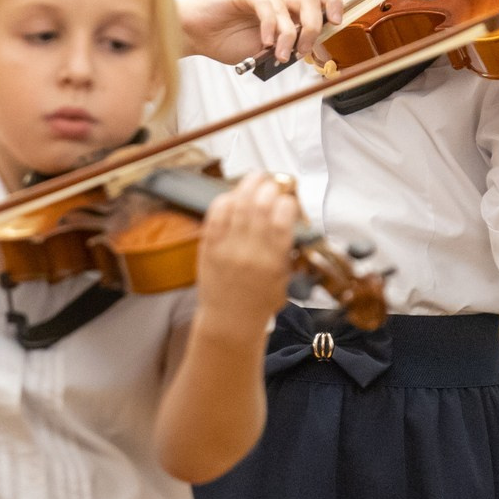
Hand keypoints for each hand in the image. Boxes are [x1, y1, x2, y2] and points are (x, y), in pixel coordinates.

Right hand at [178, 0, 342, 66]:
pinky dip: (270, 27)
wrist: (198, 36)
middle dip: (315, 28)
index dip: (335, 4)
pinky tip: (264, 42)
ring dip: (290, 35)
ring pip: (291, 5)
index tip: (337, 23)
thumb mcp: (267, 50)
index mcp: (289, 11)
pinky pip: (267, 6)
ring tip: (278, 54)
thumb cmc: (230, 42)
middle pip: (312, 1)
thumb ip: (288, 46)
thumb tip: (311, 49)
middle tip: (303, 51)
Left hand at [192, 172, 299, 332]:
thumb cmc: (260, 301)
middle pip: (261, 203)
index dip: (288, 201)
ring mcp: (227, 247)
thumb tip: (289, 215)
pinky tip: (233, 195)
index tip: (289, 201)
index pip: (283, 216)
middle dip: (270, 186)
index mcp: (274, 260)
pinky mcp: (209, 246)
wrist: (230, 321)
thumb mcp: (285, 277)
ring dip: (249, 184)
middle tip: (274, 185)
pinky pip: (215, 213)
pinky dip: (225, 199)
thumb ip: (287, 247)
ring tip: (256, 178)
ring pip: (238, 202)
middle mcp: (250, 251)